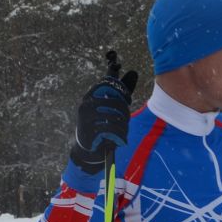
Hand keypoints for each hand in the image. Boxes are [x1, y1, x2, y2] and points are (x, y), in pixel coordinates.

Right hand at [70, 50, 139, 175]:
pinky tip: (122, 138)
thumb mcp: (109, 107)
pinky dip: (120, 134)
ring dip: (123, 125)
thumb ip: (120, 91)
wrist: (88, 149)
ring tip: (124, 130)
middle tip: (126, 119)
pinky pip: (111, 128)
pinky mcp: (90, 130)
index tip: (128, 100)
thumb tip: (134, 72)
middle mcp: (86, 104)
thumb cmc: (100, 124)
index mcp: (91, 95)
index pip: (108, 84)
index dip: (122, 91)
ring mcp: (87, 117)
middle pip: (115, 102)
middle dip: (125, 112)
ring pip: (115, 116)